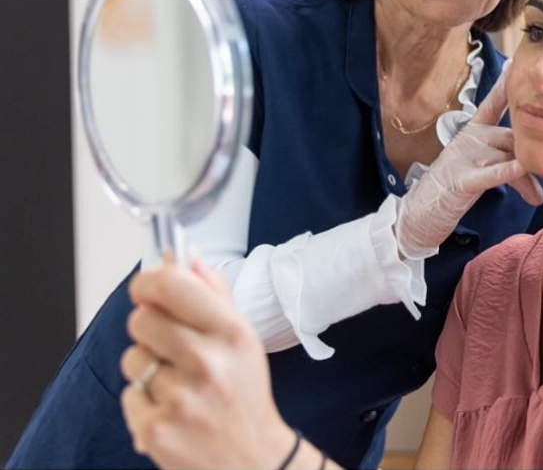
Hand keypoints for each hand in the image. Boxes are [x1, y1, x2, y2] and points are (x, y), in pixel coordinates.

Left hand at [120, 254, 297, 468]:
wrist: (253, 459)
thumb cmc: (244, 393)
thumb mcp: (242, 338)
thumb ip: (212, 293)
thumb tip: (183, 255)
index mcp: (232, 333)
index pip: (171, 286)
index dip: (148, 282)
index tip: (147, 288)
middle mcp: (207, 362)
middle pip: (141, 320)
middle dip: (149, 328)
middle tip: (171, 345)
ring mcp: (180, 398)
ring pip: (132, 359)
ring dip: (148, 368)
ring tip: (177, 383)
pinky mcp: (155, 430)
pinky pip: (128, 395)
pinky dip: (144, 401)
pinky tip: (172, 409)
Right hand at [395, 71, 542, 257]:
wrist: (419, 216)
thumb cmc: (453, 190)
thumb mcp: (480, 168)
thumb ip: (502, 158)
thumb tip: (529, 159)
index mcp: (472, 133)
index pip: (492, 104)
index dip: (504, 85)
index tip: (516, 63)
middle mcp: (468, 140)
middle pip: (511, 139)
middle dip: (532, 159)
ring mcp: (464, 158)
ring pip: (506, 159)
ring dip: (526, 180)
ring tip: (538, 199)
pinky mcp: (462, 180)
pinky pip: (491, 174)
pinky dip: (508, 172)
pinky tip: (522, 169)